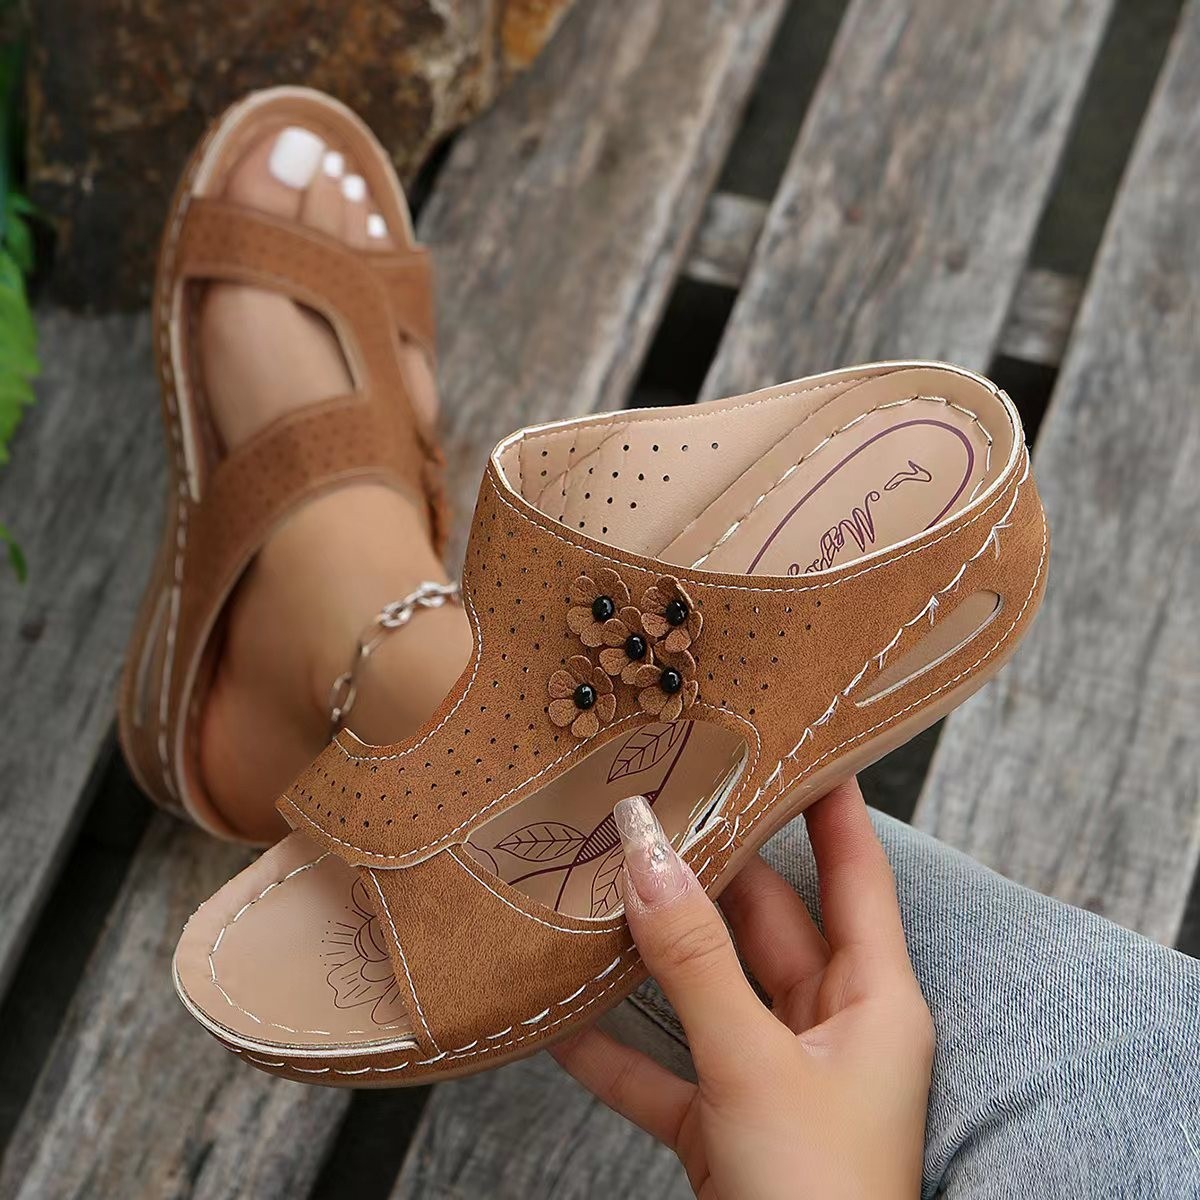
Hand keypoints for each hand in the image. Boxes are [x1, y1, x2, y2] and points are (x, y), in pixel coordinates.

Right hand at [551, 779, 932, 1199]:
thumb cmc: (818, 1199)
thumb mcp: (755, 1066)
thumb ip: (694, 961)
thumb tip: (646, 854)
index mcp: (875, 1000)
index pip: (856, 869)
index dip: (830, 801)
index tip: (795, 735)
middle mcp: (831, 1028)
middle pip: (764, 920)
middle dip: (706, 870)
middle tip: (653, 804)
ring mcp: (775, 1076)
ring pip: (707, 987)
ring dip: (651, 954)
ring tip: (594, 890)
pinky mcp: (727, 1125)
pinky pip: (666, 1065)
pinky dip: (616, 1045)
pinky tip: (556, 1018)